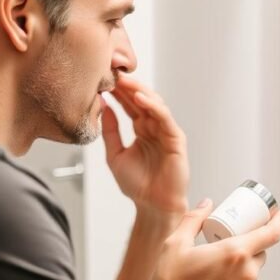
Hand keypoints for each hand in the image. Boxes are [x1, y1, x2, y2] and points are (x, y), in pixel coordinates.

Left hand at [101, 76, 188, 215]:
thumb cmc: (138, 186)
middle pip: (142, 100)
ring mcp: (166, 132)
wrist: (152, 206)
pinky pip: (165, 118)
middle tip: (112, 72)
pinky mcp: (176, 140)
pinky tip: (140, 97)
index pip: (129, 104)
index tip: (103, 79)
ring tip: (124, 81)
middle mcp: (154, 128)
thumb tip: (103, 108)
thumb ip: (110, 132)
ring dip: (139, 90)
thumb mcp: (114, 155)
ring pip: (154, 104)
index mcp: (141, 130)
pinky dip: (153, 106)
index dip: (118, 92)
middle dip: (127, 85)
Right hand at [149, 199, 279, 279]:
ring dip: (245, 255)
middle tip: (238, 229)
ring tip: (224, 252)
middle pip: (263, 247)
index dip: (278, 220)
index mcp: (235, 253)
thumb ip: (193, 219)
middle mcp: (247, 271)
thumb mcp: (175, 245)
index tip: (276, 213)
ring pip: (255, 265)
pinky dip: (240, 271)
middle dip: (254, 236)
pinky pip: (248, 279)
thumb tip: (206, 205)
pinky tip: (219, 271)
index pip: (272, 233)